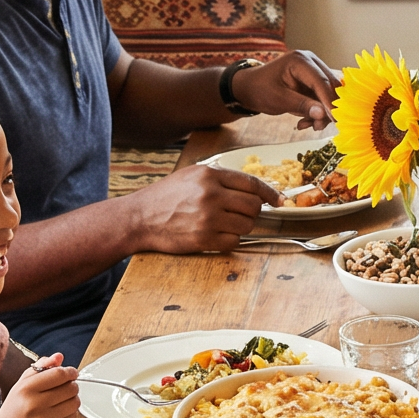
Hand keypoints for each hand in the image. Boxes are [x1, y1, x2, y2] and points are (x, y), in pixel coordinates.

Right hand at [0, 352, 80, 417]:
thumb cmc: (15, 408)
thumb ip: (41, 367)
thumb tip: (59, 356)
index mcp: (26, 388)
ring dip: (72, 399)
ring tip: (62, 400)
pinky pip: (73, 417)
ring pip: (75, 403)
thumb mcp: (22, 384)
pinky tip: (59, 413)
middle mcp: (34, 404)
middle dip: (71, 385)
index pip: (59, 374)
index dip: (70, 372)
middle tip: (65, 388)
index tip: (71, 373)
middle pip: (70, 388)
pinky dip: (70, 413)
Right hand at [131, 163, 276, 254]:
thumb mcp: (191, 175)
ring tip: (224, 224)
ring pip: (247, 225)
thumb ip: (220, 178)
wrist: (140, 217)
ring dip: (241, 226)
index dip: (270, 192)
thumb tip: (253, 187)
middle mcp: (210, 195)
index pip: (251, 183)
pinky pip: (234, 242)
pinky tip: (216, 235)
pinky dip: (230, 240)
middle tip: (241, 214)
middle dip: (253, 212)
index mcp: (209, 175)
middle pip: (253, 206)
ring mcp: (208, 218)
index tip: (279, 200)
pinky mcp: (204, 239)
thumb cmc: (166, 196)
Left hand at [232, 50, 339, 126]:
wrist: (250, 88)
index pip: (321, 81)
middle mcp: (310, 61)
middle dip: (327, 109)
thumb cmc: (260, 90)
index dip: (330, 102)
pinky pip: (323, 97)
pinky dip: (317, 110)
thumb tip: (323, 114)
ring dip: (322, 112)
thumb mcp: (279, 99)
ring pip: (329, 93)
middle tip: (318, 127)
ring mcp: (313, 69)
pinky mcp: (313, 80)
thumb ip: (302, 105)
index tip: (335, 120)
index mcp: (300, 60)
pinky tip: (306, 121)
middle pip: (330, 86)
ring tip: (308, 125)